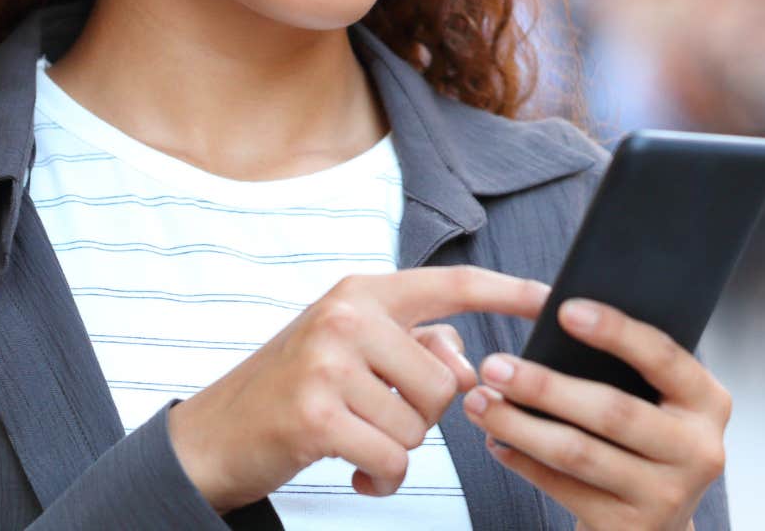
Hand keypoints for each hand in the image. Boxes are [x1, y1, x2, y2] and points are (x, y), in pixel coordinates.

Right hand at [167, 265, 552, 512]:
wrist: (214, 436)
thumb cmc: (294, 390)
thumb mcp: (350, 349)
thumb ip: (412, 343)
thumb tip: (465, 364)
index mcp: (361, 292)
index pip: (450, 284)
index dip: (507, 292)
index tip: (551, 299)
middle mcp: (346, 316)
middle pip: (444, 381)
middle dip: (424, 417)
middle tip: (378, 418)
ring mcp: (328, 363)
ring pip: (420, 425)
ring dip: (399, 451)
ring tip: (359, 444)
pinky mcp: (316, 415)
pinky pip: (394, 459)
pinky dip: (384, 480)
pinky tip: (357, 475)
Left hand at [462, 298, 729, 530]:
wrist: (658, 528)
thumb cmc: (647, 447)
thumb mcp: (656, 405)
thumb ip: (626, 369)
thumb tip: (555, 319)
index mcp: (707, 403)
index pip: (662, 356)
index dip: (615, 331)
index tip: (565, 311)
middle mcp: (699, 450)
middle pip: (612, 411)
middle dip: (544, 385)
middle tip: (494, 365)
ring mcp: (668, 495)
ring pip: (579, 453)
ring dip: (520, 425)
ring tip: (481, 404)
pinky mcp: (631, 528)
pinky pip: (565, 489)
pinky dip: (524, 462)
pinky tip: (497, 442)